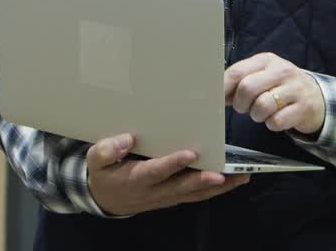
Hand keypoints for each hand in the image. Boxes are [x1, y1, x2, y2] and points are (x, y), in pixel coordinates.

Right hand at [85, 133, 248, 215]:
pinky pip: (197, 195)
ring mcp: (165, 196)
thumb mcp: (95, 160)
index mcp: (134, 179)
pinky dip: (216, 190)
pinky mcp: (174, 197)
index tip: (190, 153)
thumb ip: (107, 150)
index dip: (172, 164)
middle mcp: (153, 191)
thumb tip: (126, 139)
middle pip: (181, 186)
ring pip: (194, 193)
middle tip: (221, 173)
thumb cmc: (104, 173)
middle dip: (202, 180)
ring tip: (240, 176)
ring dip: (218, 187)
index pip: (155, 171)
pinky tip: (233, 180)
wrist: (105, 198)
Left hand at [224, 52, 326, 135]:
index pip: (237, 71)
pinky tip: (276, 118)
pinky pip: (276, 121)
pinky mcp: (303, 107)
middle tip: (245, 108)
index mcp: (266, 60)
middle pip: (247, 88)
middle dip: (241, 104)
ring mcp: (294, 88)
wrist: (316, 97)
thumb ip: (240, 81)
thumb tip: (215, 94)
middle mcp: (281, 70)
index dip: (223, 88)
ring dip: (257, 115)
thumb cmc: (280, 87)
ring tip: (262, 113)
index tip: (218, 100)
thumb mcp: (262, 76)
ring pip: (262, 106)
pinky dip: (272, 124)